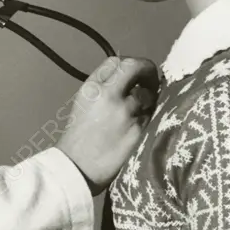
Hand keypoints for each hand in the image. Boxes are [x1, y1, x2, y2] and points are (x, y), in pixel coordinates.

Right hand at [57, 55, 158, 192]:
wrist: (76, 169)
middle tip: (152, 81)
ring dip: (149, 100)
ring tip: (141, 112)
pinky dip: (149, 117)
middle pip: (136, 67)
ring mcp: (125, 112)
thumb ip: (103, 89)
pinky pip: (152, 115)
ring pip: (148, 94)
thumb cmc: (79, 139)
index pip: (116, 61)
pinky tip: (140, 127)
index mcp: (91, 88)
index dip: (130, 65)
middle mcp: (108, 94)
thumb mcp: (84, 105)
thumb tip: (131, 79)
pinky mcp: (138, 129)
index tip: (135, 74)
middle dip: (148, 71)